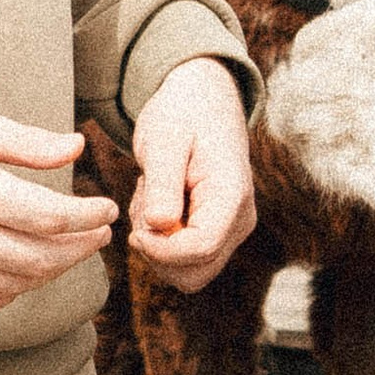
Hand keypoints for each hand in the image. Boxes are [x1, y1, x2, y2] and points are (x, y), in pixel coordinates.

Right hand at [0, 94, 117, 315]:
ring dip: (50, 271)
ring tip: (67, 250)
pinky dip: (10, 293)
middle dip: (80, 247)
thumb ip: (23, 141)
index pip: (51, 218)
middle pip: (41, 258)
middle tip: (99, 233)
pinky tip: (24, 272)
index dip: (89, 217)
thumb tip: (76, 149)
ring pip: (15, 285)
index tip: (107, 209)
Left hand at [128, 57, 256, 291]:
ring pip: (188, 272)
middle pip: (194, 273)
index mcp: (232, 195)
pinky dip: (161, 242)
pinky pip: (185, 258)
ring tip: (150, 198)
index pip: (200, 249)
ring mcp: (230, 229)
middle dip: (158, 251)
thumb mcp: (164, 140)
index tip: (135, 230)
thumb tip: (160, 225)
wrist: (201, 101)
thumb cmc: (183, 114)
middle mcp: (239, 220)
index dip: (160, 250)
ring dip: (157, 246)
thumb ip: (163, 184)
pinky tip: (157, 204)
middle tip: (143, 205)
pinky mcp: (217, 232)